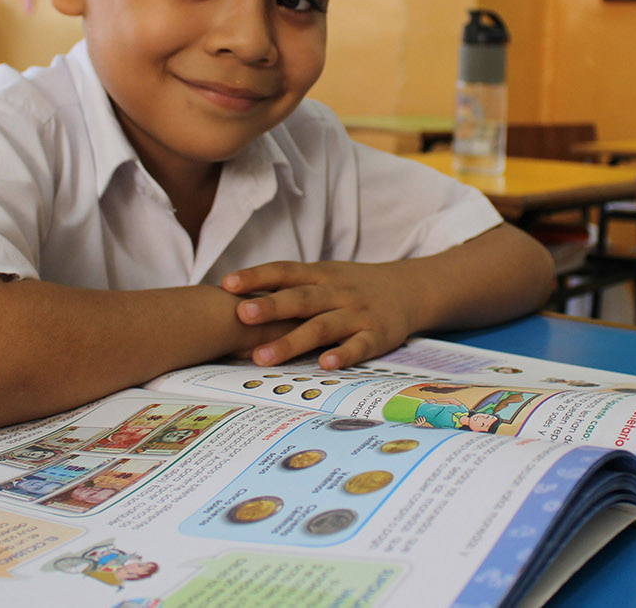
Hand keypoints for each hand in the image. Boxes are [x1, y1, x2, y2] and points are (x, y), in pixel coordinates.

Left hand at [220, 260, 421, 369]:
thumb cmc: (352, 286)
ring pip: (322, 327)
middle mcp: (336, 292)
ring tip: (263, 357)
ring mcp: (357, 314)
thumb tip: (236, 297)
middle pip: (300, 299)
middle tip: (241, 314)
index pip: (285, 271)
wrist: (408, 288)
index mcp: (320, 275)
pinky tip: (325, 364)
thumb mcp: (323, 277)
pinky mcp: (377, 335)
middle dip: (271, 306)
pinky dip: (343, 354)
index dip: (257, 276)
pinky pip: (359, 346)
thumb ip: (289, 286)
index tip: (227, 284)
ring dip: (292, 341)